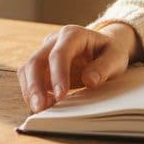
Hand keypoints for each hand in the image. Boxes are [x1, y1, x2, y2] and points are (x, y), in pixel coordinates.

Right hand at [17, 22, 138, 112]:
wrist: (103, 49)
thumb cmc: (109, 52)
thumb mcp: (116, 58)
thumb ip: (104, 68)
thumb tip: (90, 81)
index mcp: (73, 34)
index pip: (59, 53)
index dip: (58, 75)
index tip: (61, 95)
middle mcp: (54, 40)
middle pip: (36, 60)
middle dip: (35, 86)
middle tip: (40, 108)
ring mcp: (45, 51)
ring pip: (27, 69)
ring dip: (30, 91)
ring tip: (40, 109)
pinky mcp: (41, 65)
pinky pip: (28, 78)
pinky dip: (31, 92)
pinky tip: (43, 105)